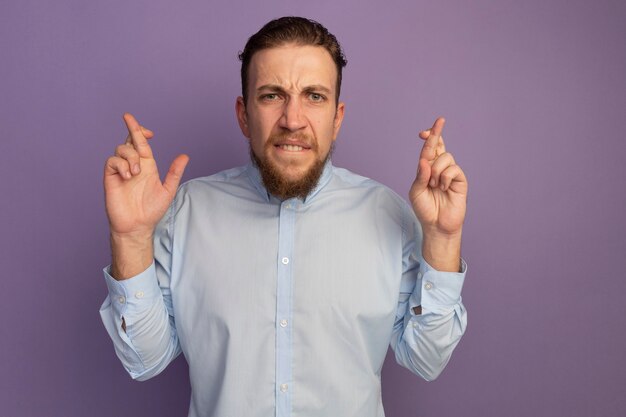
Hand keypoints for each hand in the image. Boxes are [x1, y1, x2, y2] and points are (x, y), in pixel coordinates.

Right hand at [104, 113, 188, 237]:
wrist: (138, 226)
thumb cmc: (152, 210)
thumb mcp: (168, 190)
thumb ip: (175, 172)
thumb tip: (185, 156)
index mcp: (147, 166)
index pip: (142, 143)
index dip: (141, 131)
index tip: (150, 130)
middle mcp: (133, 165)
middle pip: (130, 141)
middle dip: (132, 129)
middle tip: (133, 122)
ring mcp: (121, 171)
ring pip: (121, 149)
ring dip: (130, 157)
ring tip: (136, 173)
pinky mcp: (110, 178)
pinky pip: (111, 161)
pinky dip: (121, 165)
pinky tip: (128, 176)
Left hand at [409, 117, 466, 237]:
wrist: (437, 225)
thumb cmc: (425, 209)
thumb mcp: (416, 191)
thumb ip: (420, 175)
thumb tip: (425, 160)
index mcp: (427, 169)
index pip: (429, 149)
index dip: (429, 137)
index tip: (423, 131)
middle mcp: (439, 168)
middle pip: (439, 146)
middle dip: (437, 133)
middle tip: (439, 120)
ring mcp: (451, 173)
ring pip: (445, 157)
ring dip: (436, 171)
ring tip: (435, 186)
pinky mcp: (460, 180)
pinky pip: (453, 169)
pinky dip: (445, 178)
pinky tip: (444, 188)